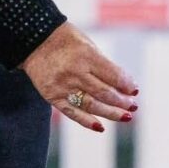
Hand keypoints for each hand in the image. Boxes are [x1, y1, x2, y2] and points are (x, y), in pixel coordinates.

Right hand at [20, 23, 137, 132]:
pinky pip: (73, 113)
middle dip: (122, 102)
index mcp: (86, 55)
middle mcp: (75, 72)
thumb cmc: (66, 41)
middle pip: (105, 93)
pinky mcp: (53, 96)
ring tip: (125, 117)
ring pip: (92, 106)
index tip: (135, 91)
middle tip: (133, 106)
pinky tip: (101, 127)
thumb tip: (125, 85)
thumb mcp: (88, 45)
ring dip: (111, 114)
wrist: (33, 40)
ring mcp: (63, 86)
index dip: (127, 85)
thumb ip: (104, 65)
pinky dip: (87, 122)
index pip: (113, 76)